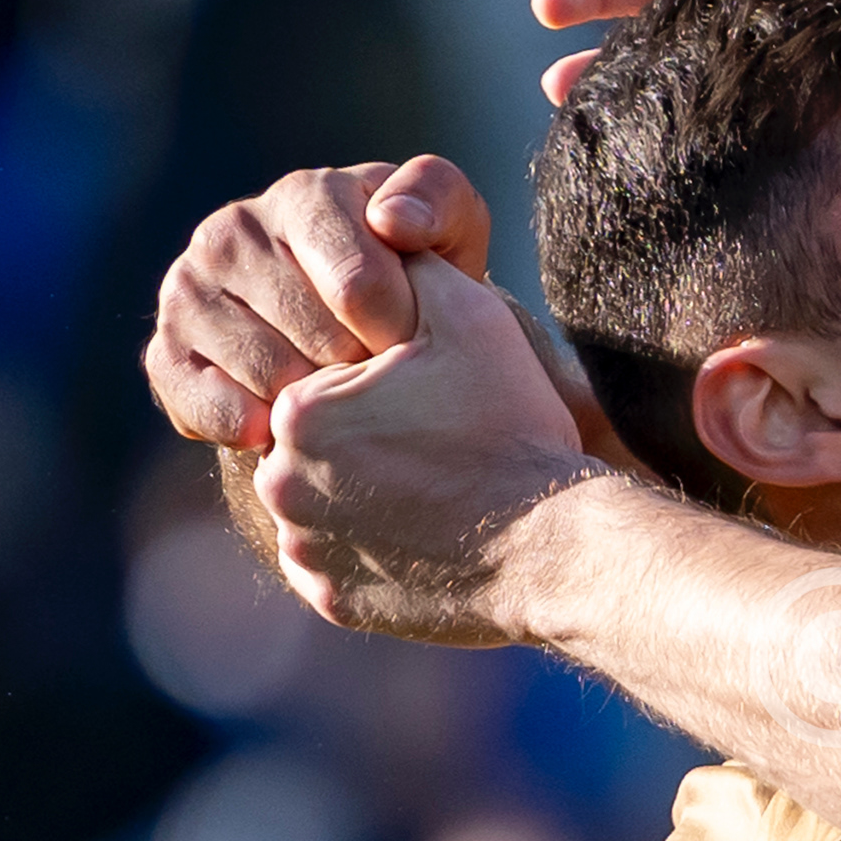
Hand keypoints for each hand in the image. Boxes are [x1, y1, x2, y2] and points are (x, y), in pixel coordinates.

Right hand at [145, 158, 490, 446]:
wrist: (362, 328)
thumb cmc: (414, 273)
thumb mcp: (450, 227)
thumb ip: (437, 199)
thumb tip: (391, 220)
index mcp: (305, 196)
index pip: (358, 285)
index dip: (401, 331)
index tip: (419, 345)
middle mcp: (232, 233)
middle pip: (317, 337)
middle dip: (369, 369)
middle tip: (391, 377)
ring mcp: (188, 293)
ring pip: (271, 376)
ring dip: (323, 402)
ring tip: (351, 395)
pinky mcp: (165, 354)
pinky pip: (213, 409)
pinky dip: (262, 431)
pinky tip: (296, 424)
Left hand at [251, 253, 598, 645]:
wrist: (558, 544)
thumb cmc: (514, 425)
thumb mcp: (473, 317)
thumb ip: (413, 269)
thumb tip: (383, 235)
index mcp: (300, 410)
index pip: (322, 384)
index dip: (381, 387)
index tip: (430, 399)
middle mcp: (281, 485)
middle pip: (315, 448)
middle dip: (366, 443)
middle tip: (437, 447)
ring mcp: (306, 551)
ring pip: (322, 509)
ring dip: (365, 499)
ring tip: (436, 492)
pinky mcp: (334, 604)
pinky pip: (339, 570)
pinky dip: (375, 556)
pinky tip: (428, 537)